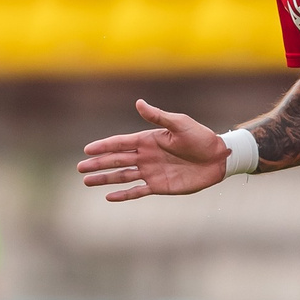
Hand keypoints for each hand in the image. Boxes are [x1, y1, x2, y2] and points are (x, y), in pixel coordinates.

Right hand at [77, 99, 233, 201]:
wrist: (218, 158)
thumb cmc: (201, 137)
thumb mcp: (180, 124)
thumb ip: (158, 117)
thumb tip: (138, 103)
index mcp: (148, 140)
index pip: (120, 143)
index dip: (103, 146)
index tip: (87, 150)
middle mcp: (146, 156)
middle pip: (116, 160)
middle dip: (98, 164)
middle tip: (80, 168)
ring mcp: (151, 172)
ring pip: (122, 176)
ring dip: (105, 179)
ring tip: (87, 182)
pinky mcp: (159, 186)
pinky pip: (137, 191)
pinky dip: (123, 195)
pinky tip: (109, 197)